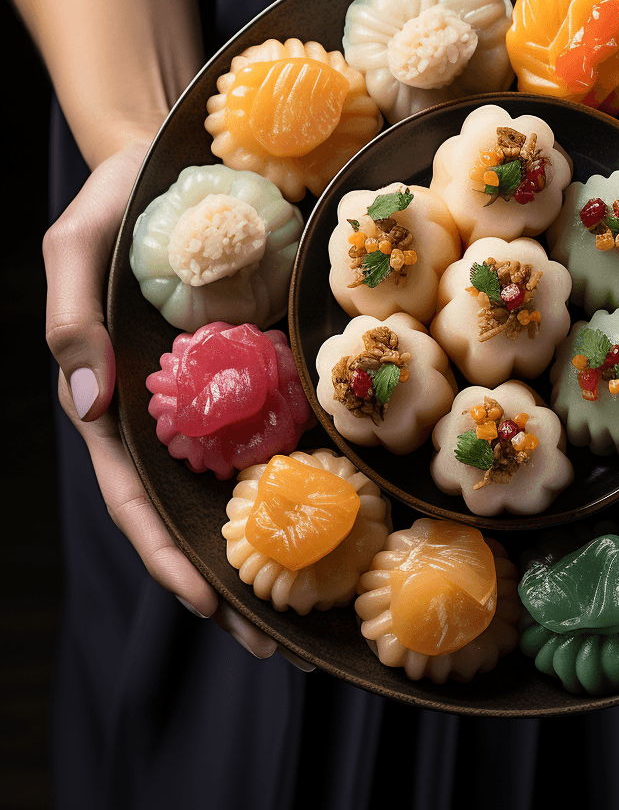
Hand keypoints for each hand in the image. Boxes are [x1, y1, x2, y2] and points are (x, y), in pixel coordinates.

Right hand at [44, 141, 307, 667]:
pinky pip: (292, 426)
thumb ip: (72, 321)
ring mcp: (229, 394)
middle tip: (277, 645)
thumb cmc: (118, 202)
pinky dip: (315, 474)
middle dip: (235, 580)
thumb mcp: (77, 247)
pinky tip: (357, 513)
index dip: (166, 552)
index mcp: (126, 400)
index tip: (205, 605)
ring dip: (285, 546)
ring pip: (252, 483)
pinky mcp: (270, 366)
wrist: (180, 163)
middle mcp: (180, 412)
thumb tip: (85, 406)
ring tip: (327, 607)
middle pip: (202, 510)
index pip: (137, 494)